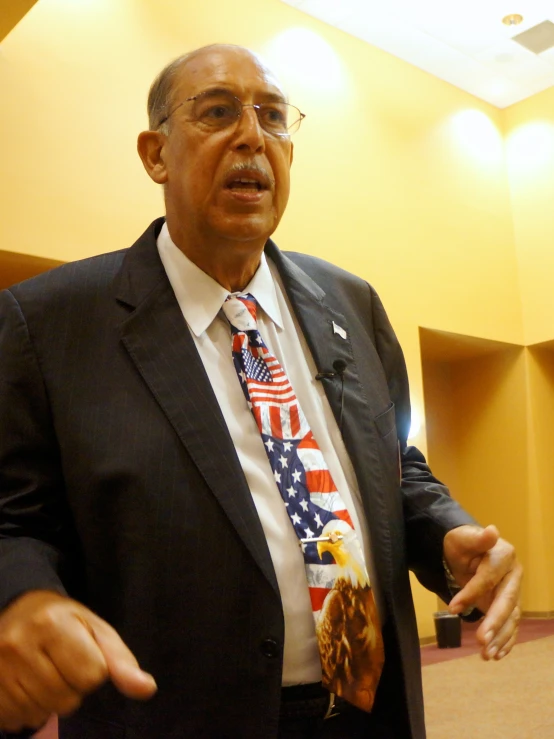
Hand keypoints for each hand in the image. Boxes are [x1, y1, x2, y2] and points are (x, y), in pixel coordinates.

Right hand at [0, 590, 156, 732]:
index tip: (81, 652)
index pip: (92, 674)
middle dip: (71, 687)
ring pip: (42, 712)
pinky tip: (26, 685)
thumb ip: (120, 660)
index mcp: (52, 623)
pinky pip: (17, 719)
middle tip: (60, 663)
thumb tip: (147, 689)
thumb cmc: (63, 621)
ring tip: (43, 672)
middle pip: (67, 699)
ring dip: (49, 700)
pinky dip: (27, 709)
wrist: (17, 611)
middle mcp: (20, 644)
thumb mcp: (95, 629)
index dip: (93, 668)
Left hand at [443, 524, 521, 661]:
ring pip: (511, 618)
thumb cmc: (462, 543)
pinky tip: (497, 655)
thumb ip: (477, 538)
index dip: (471, 594)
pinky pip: (510, 625)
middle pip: (506, 602)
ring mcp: (514, 592)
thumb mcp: (463, 537)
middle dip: (495, 623)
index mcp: (504, 556)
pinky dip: (505, 641)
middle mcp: (514, 576)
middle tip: (481, 641)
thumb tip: (492, 531)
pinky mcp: (509, 606)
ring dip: (500, 637)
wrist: (466, 551)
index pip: (488, 579)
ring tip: (487, 655)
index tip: (452, 608)